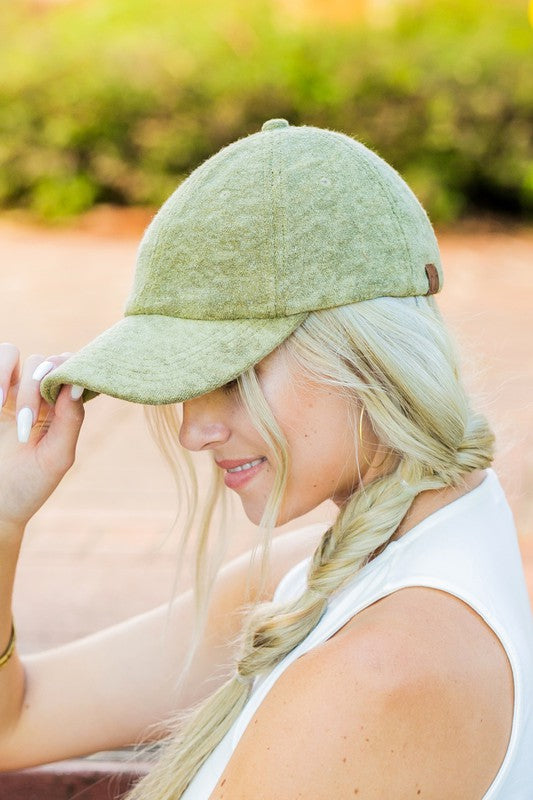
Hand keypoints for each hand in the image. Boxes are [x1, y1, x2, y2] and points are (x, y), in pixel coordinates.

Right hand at [0, 344, 84, 530]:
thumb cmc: (29, 486)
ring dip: (5, 375)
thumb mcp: (57, 457)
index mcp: (56, 407)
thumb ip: (71, 420)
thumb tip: (76, 384)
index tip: (60, 389)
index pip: (65, 368)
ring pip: (9, 353)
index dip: (64, 367)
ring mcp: (3, 394)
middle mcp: (30, 395)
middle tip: (26, 422)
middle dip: (33, 387)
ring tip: (0, 407)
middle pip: (38, 361)